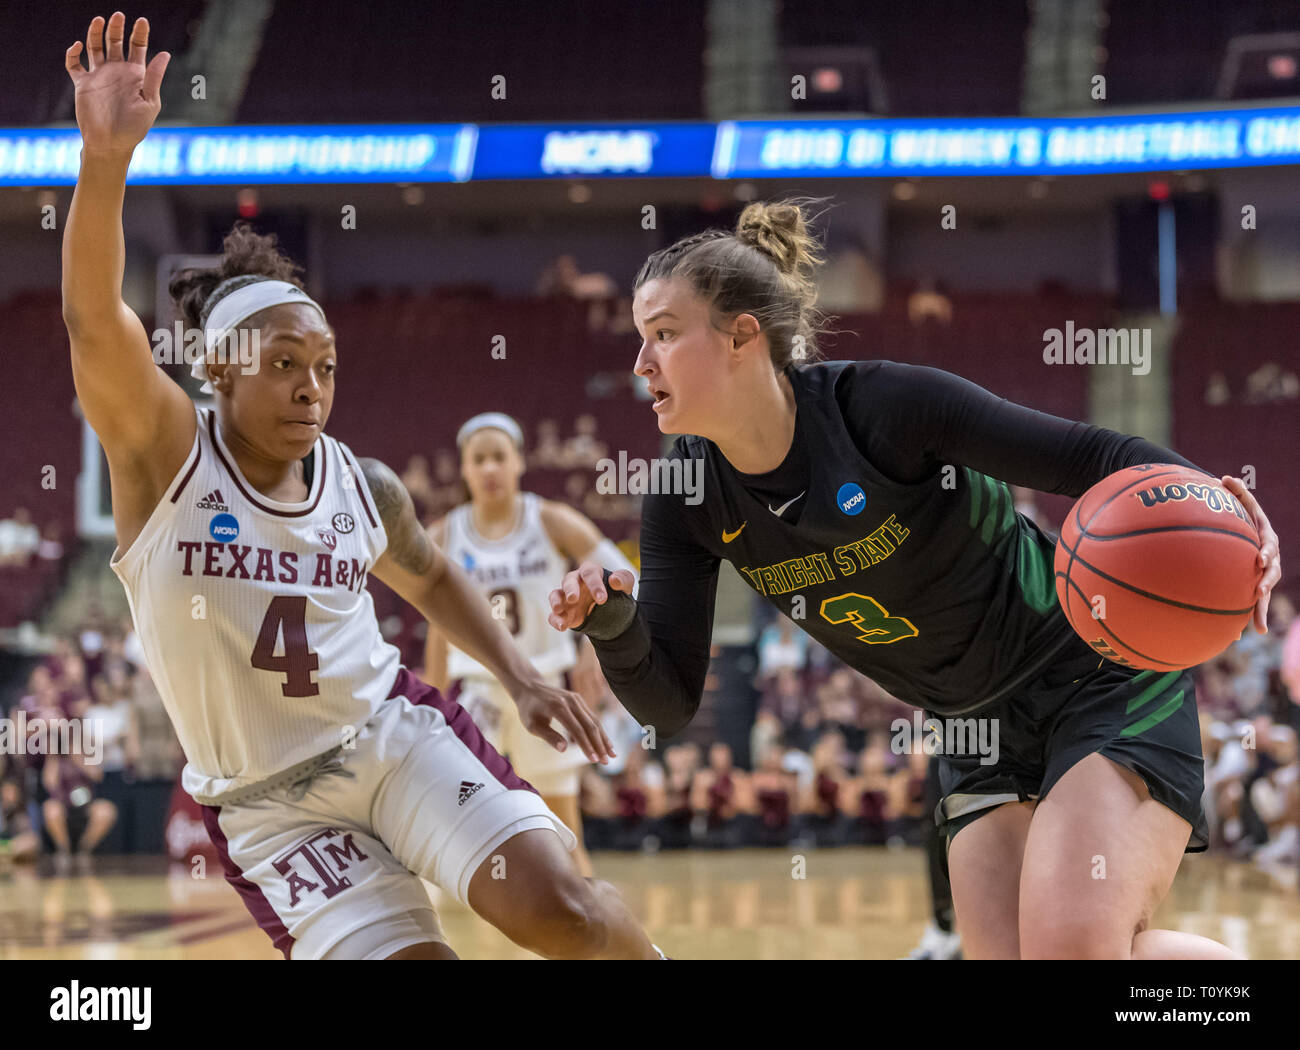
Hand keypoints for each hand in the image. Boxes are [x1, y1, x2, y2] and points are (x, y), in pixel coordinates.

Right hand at [65, 13, 169, 155]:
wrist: (111, 144)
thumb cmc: (134, 127)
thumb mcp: (149, 102)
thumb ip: (153, 77)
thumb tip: (165, 53)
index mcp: (136, 76)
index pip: (138, 48)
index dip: (140, 33)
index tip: (141, 20)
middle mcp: (117, 72)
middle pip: (115, 42)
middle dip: (117, 28)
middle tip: (119, 15)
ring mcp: (99, 76)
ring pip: (95, 48)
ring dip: (96, 33)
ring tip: (100, 20)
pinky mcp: (83, 84)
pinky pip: (74, 64)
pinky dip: (73, 53)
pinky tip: (78, 45)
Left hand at [511, 676, 614, 764]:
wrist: (529, 687)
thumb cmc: (528, 709)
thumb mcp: (532, 725)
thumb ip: (549, 736)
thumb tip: (564, 749)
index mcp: (558, 707)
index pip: (577, 730)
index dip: (587, 746)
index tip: (594, 760)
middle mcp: (571, 701)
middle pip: (590, 725)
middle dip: (600, 745)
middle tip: (607, 761)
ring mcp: (577, 699)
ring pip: (594, 720)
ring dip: (603, 739)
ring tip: (611, 754)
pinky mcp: (579, 700)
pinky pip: (591, 716)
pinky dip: (599, 731)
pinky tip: (604, 743)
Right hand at [546, 561, 635, 630]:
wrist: (612, 610)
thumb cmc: (616, 591)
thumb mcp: (626, 584)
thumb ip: (623, 579)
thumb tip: (614, 581)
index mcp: (591, 572)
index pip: (589, 572)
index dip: (594, 584)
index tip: (602, 600)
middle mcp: (576, 582)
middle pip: (568, 580)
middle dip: (570, 589)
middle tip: (574, 598)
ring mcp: (567, 597)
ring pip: (556, 595)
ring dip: (555, 601)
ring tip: (558, 609)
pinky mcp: (564, 613)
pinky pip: (554, 615)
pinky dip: (555, 620)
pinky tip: (562, 627)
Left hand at [1222, 476, 1280, 632]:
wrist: (1241, 530)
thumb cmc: (1238, 513)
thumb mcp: (1239, 501)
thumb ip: (1235, 491)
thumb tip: (1226, 477)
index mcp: (1265, 538)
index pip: (1269, 545)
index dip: (1267, 552)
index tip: (1260, 559)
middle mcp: (1268, 558)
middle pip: (1272, 572)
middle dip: (1266, 582)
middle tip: (1258, 591)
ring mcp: (1262, 574)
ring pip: (1263, 593)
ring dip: (1260, 609)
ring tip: (1258, 626)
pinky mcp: (1252, 586)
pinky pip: (1249, 604)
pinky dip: (1244, 619)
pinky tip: (1236, 638)